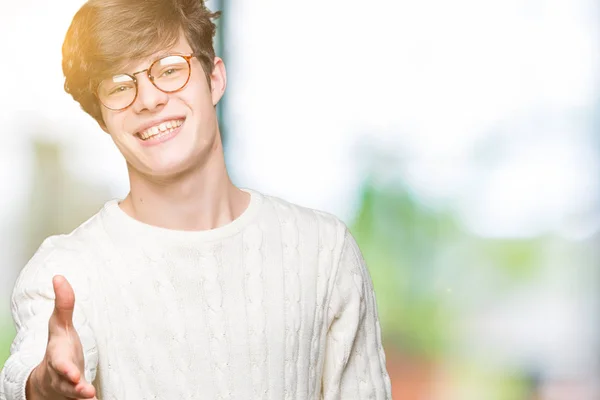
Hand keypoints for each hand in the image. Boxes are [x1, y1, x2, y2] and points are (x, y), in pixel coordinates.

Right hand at [26, 275, 96, 399]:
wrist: (48, 380)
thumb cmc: (58, 348)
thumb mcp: (60, 326)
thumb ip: (64, 304)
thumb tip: (59, 276)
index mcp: (58, 357)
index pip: (60, 363)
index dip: (66, 369)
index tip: (74, 374)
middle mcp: (62, 375)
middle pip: (66, 383)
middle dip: (74, 387)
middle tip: (86, 392)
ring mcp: (69, 388)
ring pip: (74, 395)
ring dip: (83, 396)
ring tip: (92, 398)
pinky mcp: (78, 396)